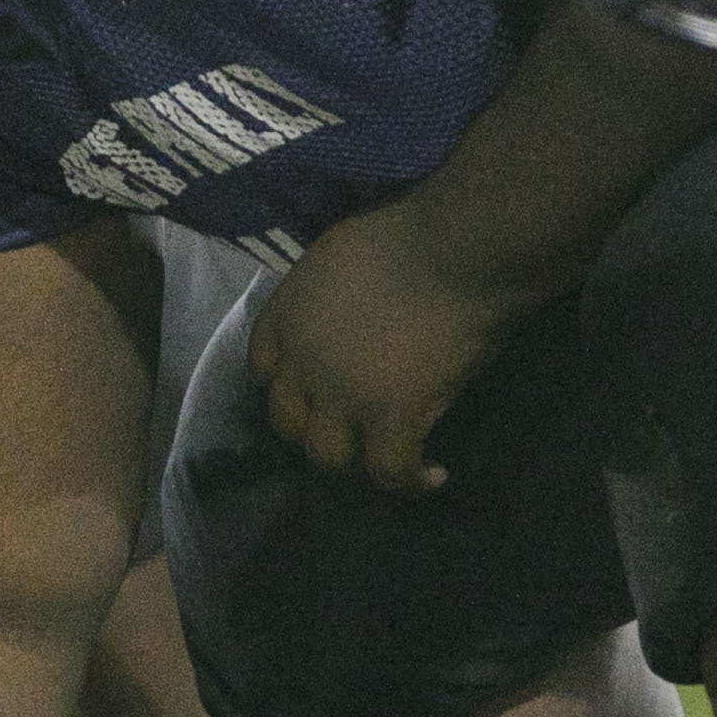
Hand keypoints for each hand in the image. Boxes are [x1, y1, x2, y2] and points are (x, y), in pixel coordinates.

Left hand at [254, 200, 528, 493]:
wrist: (455, 249)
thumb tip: (353, 317)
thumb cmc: (412, 233)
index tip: (315, 389)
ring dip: (353, 462)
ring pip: (327, 457)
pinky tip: (434, 477)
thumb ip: (332, 296)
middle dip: (313, 429)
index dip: (287, 382)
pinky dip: (411, 483)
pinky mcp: (390, 419)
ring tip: (386, 457)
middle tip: (352, 430)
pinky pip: (390, 473)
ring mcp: (342, 396)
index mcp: (288, 315)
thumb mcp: (341, 256)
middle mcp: (302, 363)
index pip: (261, 365)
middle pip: (286, 421)